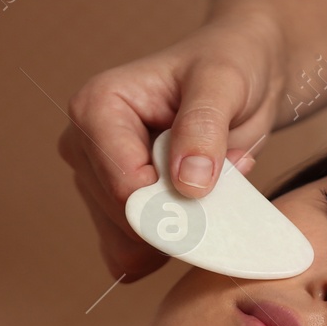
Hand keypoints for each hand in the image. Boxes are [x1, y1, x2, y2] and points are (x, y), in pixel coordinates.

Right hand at [59, 10, 287, 282]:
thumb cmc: (229, 67)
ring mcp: (94, 181)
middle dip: (180, 212)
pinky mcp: (111, 210)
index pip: (123, 186)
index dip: (172, 202)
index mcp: (96, 107)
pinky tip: (193, 207)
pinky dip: (172, 245)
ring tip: (208, 182)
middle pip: (125, 220)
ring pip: (127, 245)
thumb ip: (203, 127)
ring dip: (180, 227)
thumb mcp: (224, 83)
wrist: (242, 77)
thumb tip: (187, 183)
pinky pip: (131, 258)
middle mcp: (84, 145)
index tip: (213, 184)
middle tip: (221, 173)